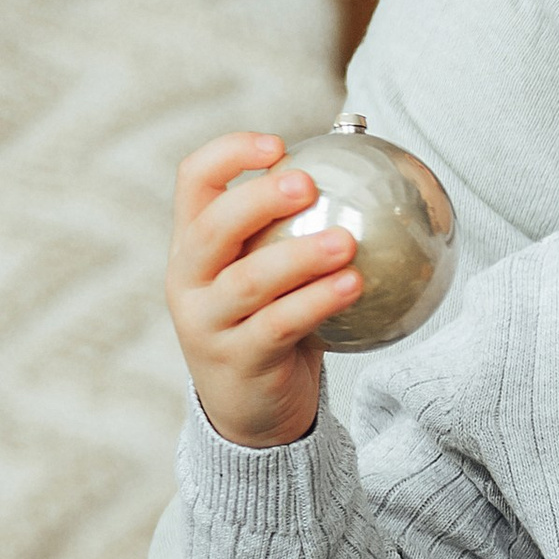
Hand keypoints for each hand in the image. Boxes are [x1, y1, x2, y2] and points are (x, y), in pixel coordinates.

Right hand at [166, 134, 359, 448]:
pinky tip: (354, 285)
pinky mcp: (237, 361)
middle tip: (308, 185)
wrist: (252, 414)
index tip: (278, 145)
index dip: (228, 153)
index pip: (194, 182)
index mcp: (193, 245)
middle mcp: (189, 280)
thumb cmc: (271, 325)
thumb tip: (370, 165)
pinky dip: (317, 302)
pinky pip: (279, 326)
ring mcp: (207, 324)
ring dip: (299, 256)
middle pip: (212, 228)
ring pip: (248, 282)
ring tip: (346, 242)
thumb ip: (300, 229)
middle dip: (258, 200)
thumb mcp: (274, 275)